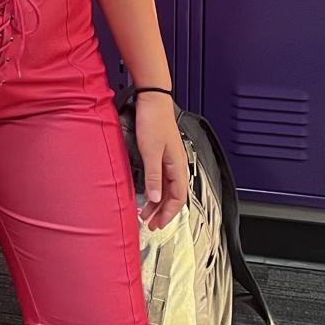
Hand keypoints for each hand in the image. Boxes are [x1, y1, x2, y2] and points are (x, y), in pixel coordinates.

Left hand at [134, 93, 188, 229]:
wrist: (152, 100)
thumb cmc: (153, 120)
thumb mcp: (151, 152)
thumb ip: (153, 176)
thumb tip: (156, 197)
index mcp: (178, 166)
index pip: (178, 198)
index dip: (168, 214)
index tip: (158, 224)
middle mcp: (177, 164)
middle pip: (173, 195)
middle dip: (162, 212)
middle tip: (150, 223)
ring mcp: (170, 159)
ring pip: (167, 187)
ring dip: (158, 201)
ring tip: (146, 212)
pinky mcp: (162, 153)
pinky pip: (162, 178)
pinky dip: (155, 189)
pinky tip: (147, 192)